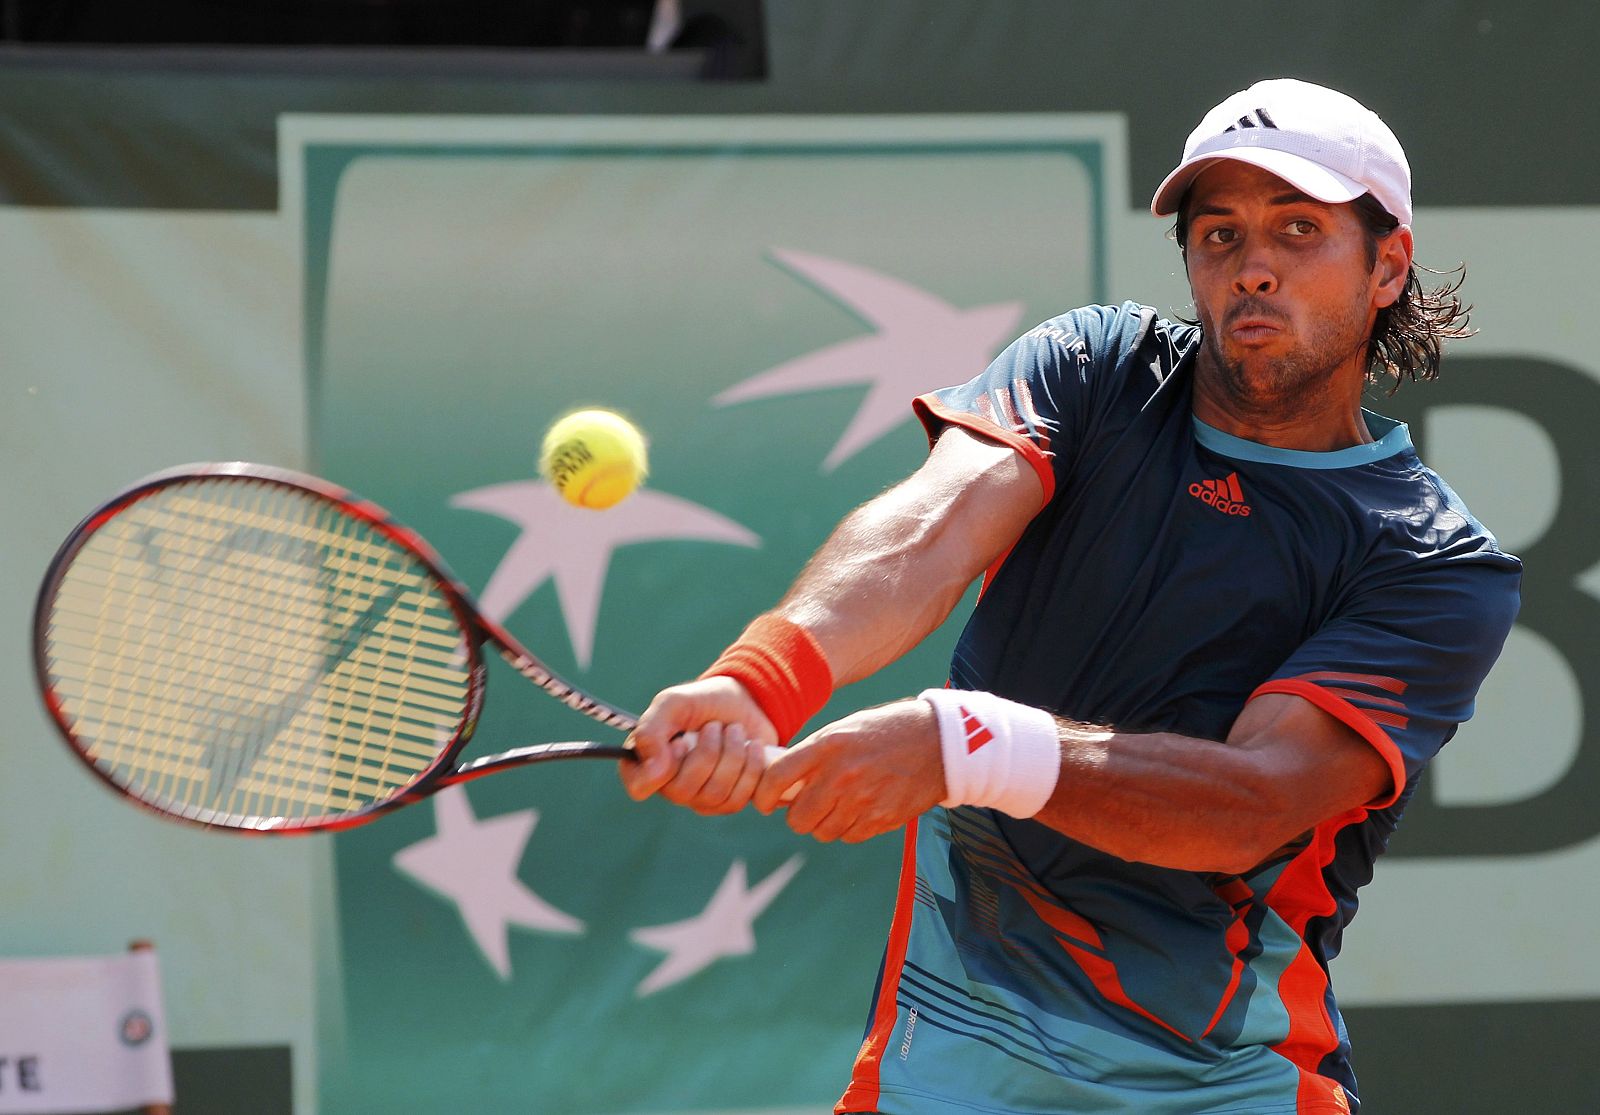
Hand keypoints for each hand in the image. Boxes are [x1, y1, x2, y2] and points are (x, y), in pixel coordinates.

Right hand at [621, 676, 778, 811]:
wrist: (744, 702)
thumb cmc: (701, 702)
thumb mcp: (672, 703)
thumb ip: (651, 730)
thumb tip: (655, 769)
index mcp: (647, 763)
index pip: (639, 787)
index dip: (662, 767)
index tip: (681, 742)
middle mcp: (672, 788)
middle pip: (684, 791)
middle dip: (709, 750)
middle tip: (716, 725)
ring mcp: (703, 800)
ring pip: (718, 795)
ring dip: (734, 753)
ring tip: (736, 731)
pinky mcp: (734, 801)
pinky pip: (748, 799)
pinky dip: (756, 767)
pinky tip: (754, 746)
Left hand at [752, 698, 944, 842]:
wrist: (937, 742)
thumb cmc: (885, 732)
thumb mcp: (843, 730)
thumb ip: (812, 755)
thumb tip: (779, 783)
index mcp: (827, 746)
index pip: (777, 778)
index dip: (763, 795)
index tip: (765, 801)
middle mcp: (841, 775)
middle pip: (798, 819)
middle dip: (799, 816)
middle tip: (809, 806)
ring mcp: (862, 801)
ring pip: (823, 832)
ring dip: (826, 823)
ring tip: (840, 804)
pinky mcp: (882, 819)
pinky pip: (850, 836)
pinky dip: (850, 828)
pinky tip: (862, 808)